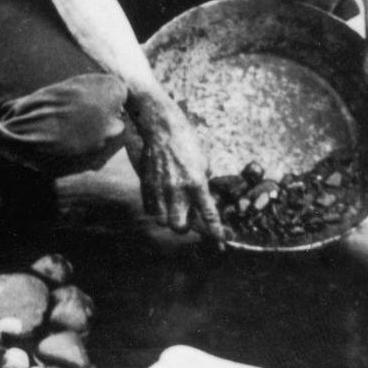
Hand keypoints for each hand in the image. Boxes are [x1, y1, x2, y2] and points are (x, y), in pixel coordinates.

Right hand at [127, 89, 224, 241]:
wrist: (160, 127)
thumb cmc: (185, 141)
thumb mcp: (203, 160)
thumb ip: (203, 181)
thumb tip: (203, 195)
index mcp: (197, 183)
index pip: (209, 215)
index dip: (216, 232)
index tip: (221, 240)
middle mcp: (178, 190)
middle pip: (180, 227)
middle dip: (186, 227)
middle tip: (188, 217)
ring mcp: (160, 189)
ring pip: (163, 221)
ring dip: (170, 219)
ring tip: (173, 209)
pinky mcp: (146, 186)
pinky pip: (151, 209)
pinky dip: (157, 209)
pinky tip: (162, 200)